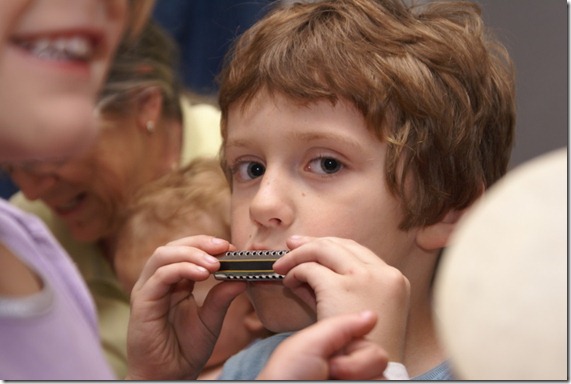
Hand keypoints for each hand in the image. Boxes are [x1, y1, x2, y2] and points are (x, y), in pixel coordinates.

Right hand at [125, 235, 245, 379]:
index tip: (231, 248)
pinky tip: (202, 274)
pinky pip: (159, 276)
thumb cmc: (186, 350)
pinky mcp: (142, 302)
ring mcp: (148, 290)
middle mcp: (158, 282)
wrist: (170, 376)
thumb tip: (243, 277)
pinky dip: (181, 269)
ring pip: (163, 255)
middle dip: (200, 242)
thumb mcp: (211, 319)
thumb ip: (222, 297)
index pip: (186, 251)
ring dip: (191, 253)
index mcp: (174, 282)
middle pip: (173, 246)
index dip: (208, 245)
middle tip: (224, 247)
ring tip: (214, 263)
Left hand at [258, 311, 387, 379]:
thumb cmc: (287, 376)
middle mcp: (348, 368)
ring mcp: (352, 381)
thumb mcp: (309, 343)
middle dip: (356, 366)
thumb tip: (372, 315)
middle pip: (379, 359)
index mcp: (336, 350)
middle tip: (330, 372)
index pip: (367, 341)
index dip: (356, 349)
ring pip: (382, 377)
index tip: (333, 357)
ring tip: (332, 382)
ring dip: (357, 378)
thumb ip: (341, 326)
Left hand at [273, 236, 409, 360]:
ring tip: (282, 265)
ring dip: (299, 255)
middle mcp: (384, 273)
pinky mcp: (342, 287)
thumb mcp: (361, 315)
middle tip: (292, 245)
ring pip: (325, 249)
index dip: (332, 246)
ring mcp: (365, 278)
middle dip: (313, 243)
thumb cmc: (362, 352)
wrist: (363, 375)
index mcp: (395, 279)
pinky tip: (289, 283)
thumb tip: (315, 272)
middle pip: (342, 244)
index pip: (358, 250)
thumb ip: (344, 290)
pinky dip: (295, 272)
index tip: (312, 246)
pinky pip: (311, 269)